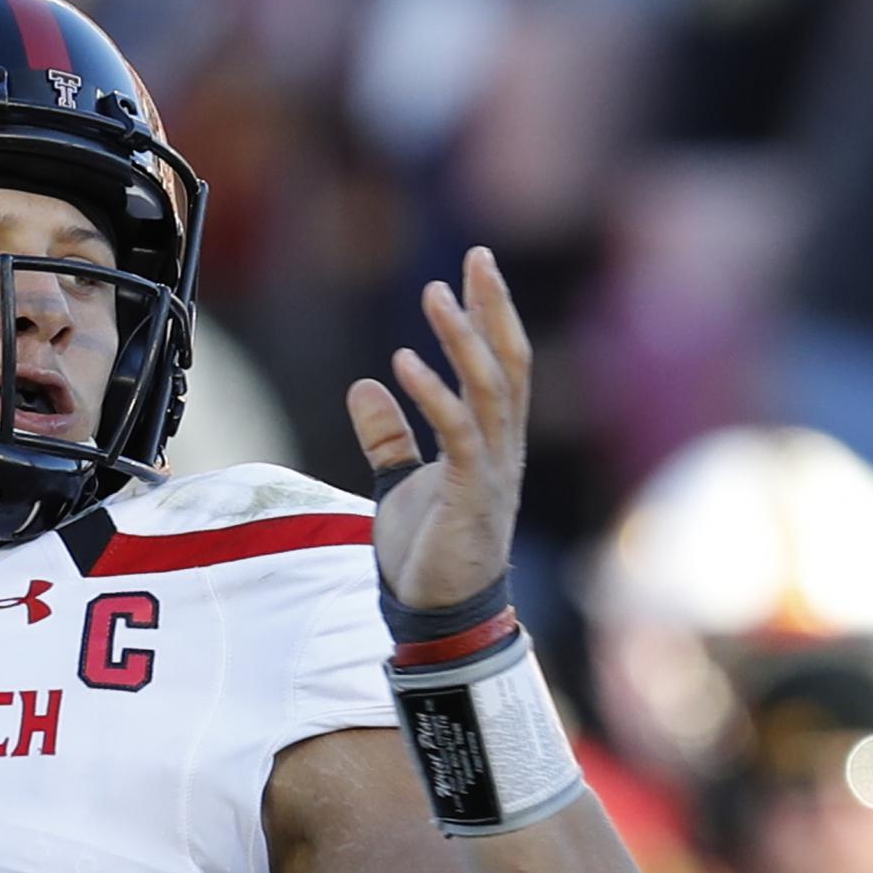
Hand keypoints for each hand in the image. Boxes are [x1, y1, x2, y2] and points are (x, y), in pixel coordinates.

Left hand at [346, 246, 532, 611]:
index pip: (501, 365)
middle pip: (509, 364)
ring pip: (489, 389)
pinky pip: (458, 433)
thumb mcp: (399, 483)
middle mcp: (502, 449)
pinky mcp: (469, 493)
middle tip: (476, 258)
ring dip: (463, 340)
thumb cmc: (428, 552)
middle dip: (494, 309)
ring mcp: (491, 470)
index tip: (476, 268)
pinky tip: (402, 364)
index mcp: (491, 443)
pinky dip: (432, 394)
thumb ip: (388, 436)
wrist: (440, 614)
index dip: (491, 315)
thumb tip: (364, 386)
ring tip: (436, 296)